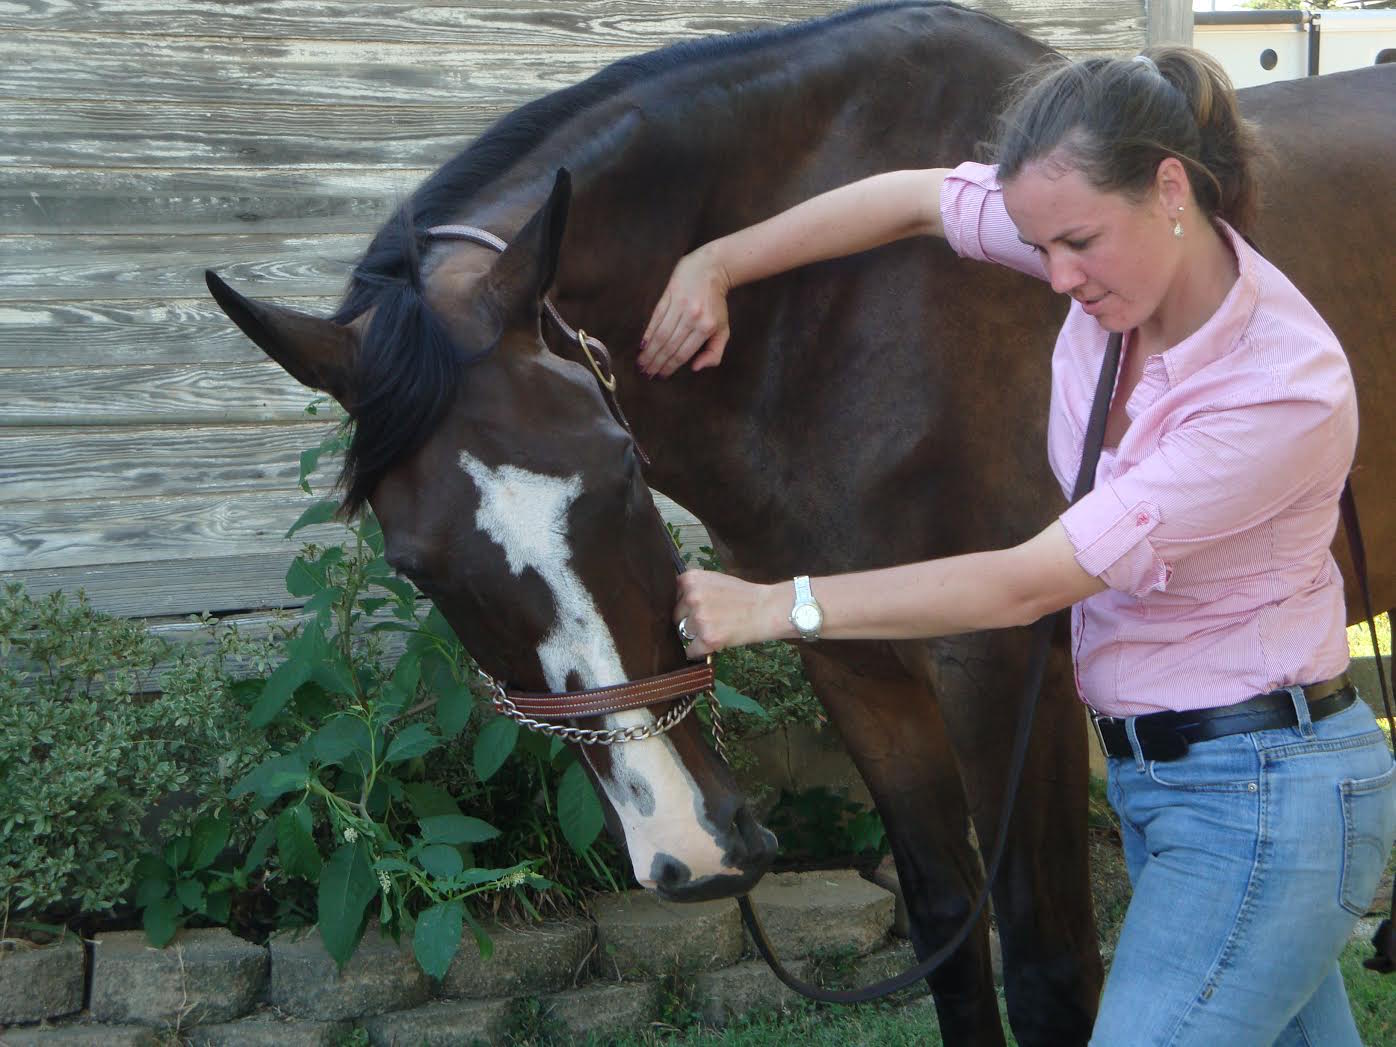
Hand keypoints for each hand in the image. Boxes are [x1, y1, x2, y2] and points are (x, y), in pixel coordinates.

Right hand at [638, 245, 731, 377]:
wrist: (710, 271)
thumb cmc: (716, 304)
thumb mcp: (723, 329)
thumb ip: (714, 352)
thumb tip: (696, 367)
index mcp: (706, 328)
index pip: (683, 353)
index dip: (670, 366)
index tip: (660, 376)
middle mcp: (692, 318)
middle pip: (669, 346)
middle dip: (656, 362)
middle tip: (646, 373)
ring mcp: (679, 306)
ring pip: (660, 335)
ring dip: (649, 351)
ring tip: (641, 363)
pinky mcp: (669, 296)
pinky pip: (656, 319)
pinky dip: (648, 333)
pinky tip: (642, 345)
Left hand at [675, 570, 787, 657]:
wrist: (767, 608)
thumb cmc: (743, 595)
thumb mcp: (715, 580)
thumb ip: (694, 588)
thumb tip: (675, 604)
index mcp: (690, 579)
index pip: (672, 597)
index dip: (684, 605)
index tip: (694, 609)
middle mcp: (691, 597)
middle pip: (676, 616)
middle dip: (689, 621)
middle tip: (711, 620)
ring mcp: (699, 618)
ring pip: (684, 633)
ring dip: (697, 635)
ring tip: (718, 628)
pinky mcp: (708, 638)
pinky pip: (691, 651)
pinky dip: (698, 652)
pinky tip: (711, 645)